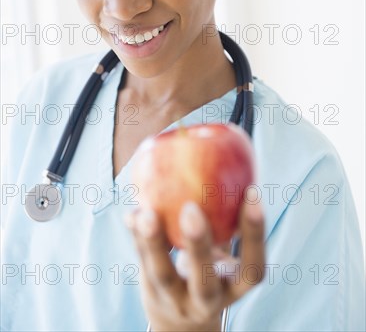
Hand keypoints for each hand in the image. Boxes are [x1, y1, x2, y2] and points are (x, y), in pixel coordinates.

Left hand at [125, 188, 264, 331]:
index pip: (253, 267)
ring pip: (163, 276)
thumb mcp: (222, 257)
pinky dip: (136, 236)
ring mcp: (176, 301)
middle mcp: (207, 301)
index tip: (252, 191)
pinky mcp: (151, 294)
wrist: (181, 324)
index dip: (255, 233)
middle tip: (191, 208)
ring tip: (146, 212)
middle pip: (205, 282)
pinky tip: (132, 213)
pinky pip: (141, 263)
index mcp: (234, 287)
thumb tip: (224, 163)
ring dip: (153, 242)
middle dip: (198, 245)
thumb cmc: (208, 272)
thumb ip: (224, 222)